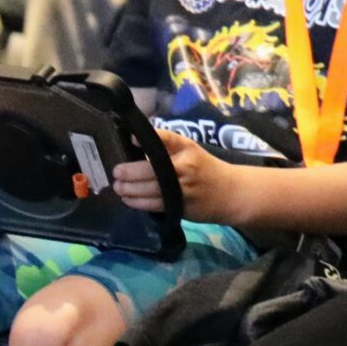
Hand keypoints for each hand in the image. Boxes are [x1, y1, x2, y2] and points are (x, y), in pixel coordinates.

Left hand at [116, 127, 248, 227]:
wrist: (230, 193)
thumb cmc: (205, 168)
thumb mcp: (191, 150)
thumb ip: (166, 145)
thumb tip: (134, 140)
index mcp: (186, 149)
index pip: (165, 139)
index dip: (148, 138)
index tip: (131, 139)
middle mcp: (184, 167)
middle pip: (150, 169)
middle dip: (129, 172)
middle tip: (116, 173)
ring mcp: (182, 189)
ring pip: (149, 190)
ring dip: (129, 189)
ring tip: (118, 187)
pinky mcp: (180, 206)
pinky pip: (154, 205)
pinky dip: (138, 202)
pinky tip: (128, 199)